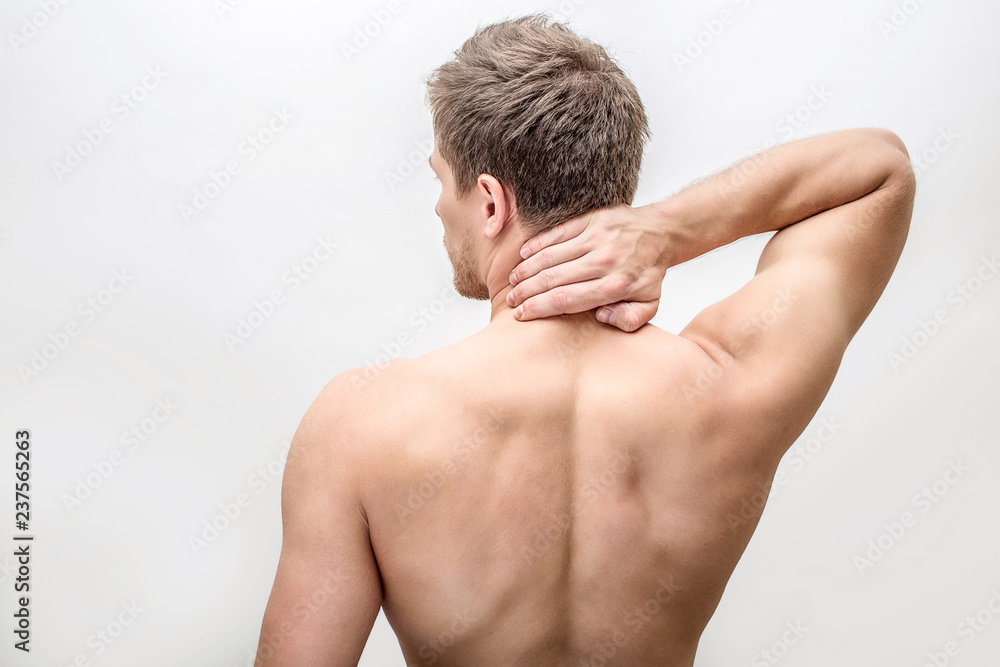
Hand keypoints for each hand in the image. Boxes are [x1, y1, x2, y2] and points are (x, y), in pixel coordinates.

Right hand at [506, 204, 670, 331]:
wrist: (661, 233)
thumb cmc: (648, 273)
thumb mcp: (649, 305)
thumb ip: (628, 320)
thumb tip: (602, 318)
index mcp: (615, 286)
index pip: (567, 300)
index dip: (539, 308)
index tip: (522, 315)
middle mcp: (604, 261)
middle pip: (553, 279)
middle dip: (526, 292)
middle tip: (512, 301)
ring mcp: (596, 238)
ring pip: (550, 256)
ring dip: (527, 270)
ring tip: (513, 282)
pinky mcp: (591, 220)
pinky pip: (557, 233)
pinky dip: (537, 245)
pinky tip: (523, 256)